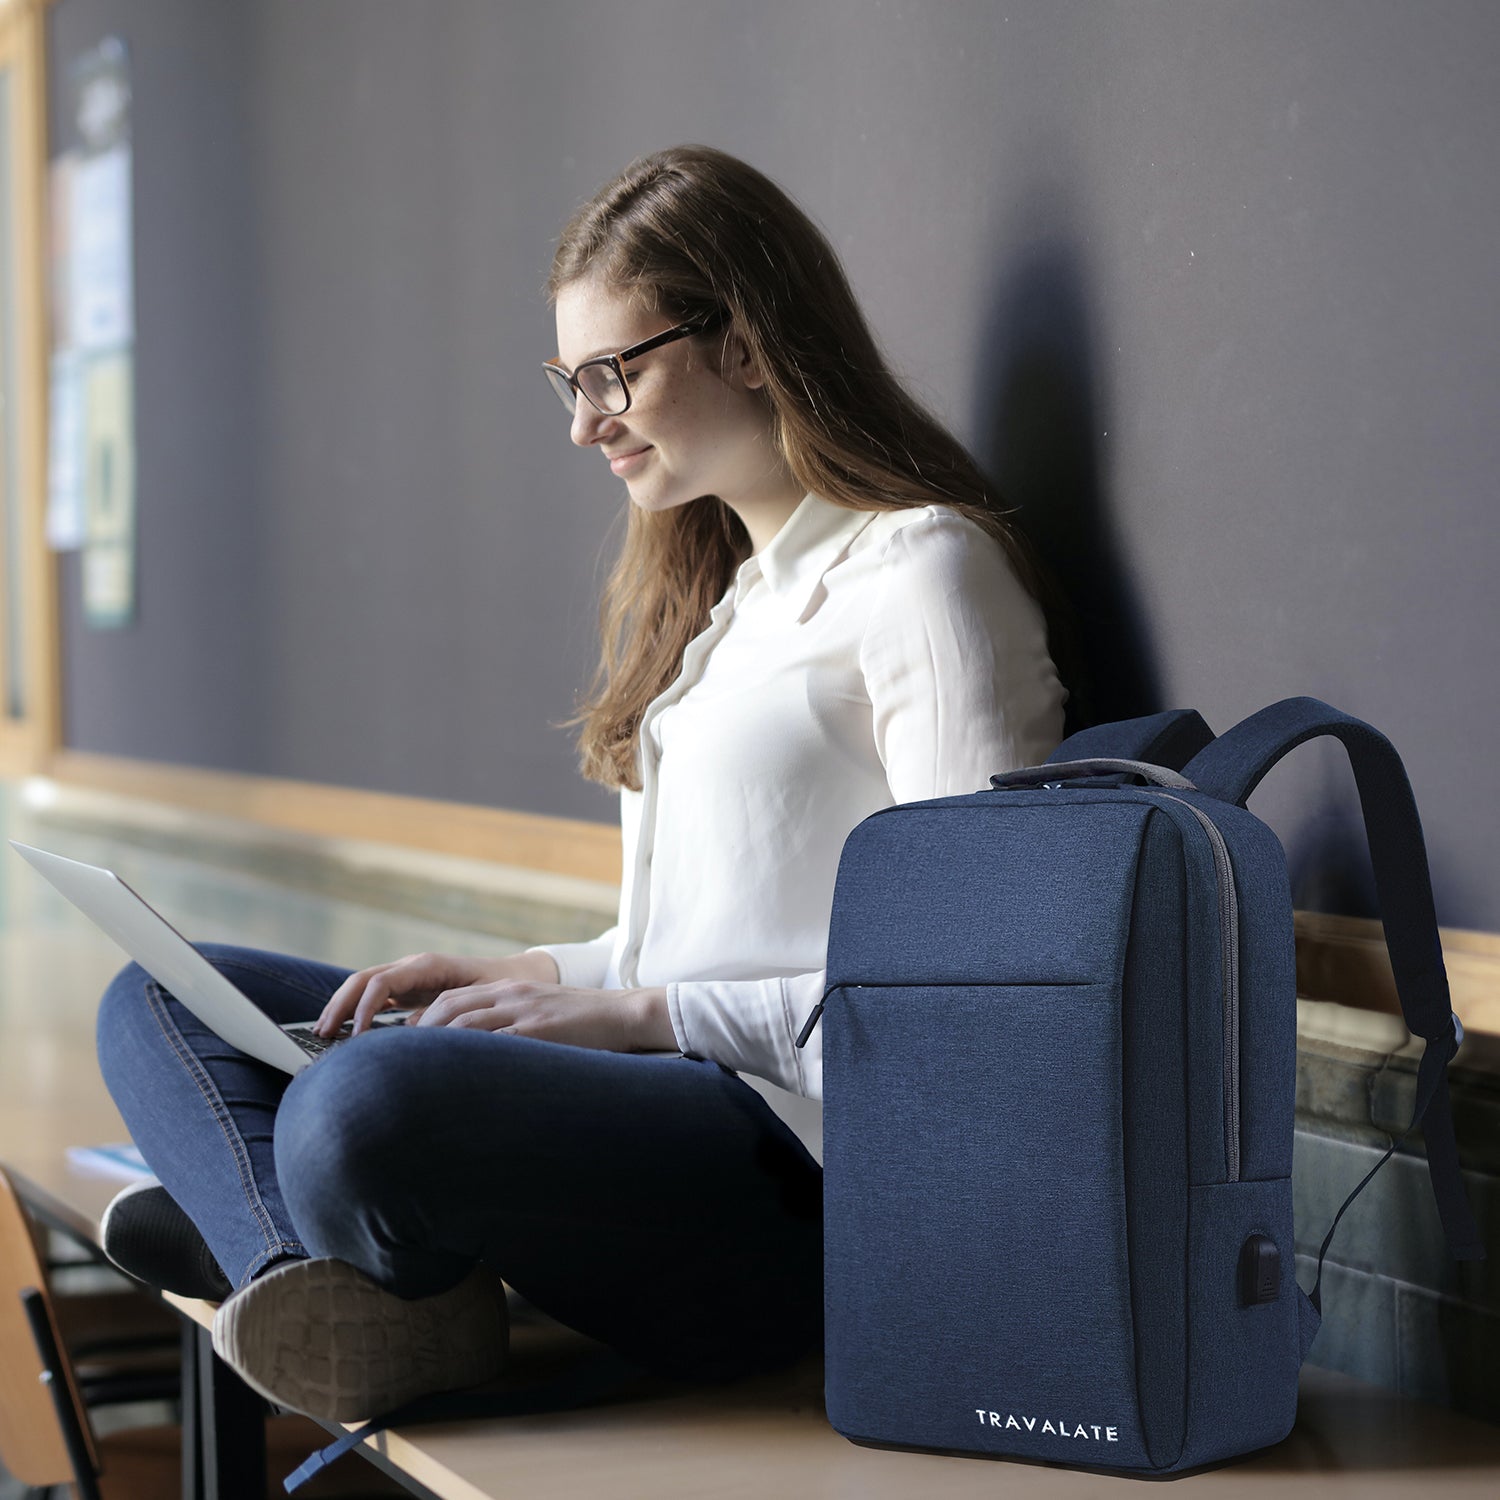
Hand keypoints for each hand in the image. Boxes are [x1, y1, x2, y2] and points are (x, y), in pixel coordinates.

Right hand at [316, 950, 558, 1036]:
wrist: (518, 977)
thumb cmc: (503, 987)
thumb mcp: (479, 1000)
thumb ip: (450, 1015)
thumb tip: (416, 1038)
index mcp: (428, 966)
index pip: (383, 981)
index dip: (364, 1007)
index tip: (355, 1036)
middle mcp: (413, 968)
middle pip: (363, 980)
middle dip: (340, 1005)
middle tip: (321, 1034)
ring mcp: (409, 977)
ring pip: (364, 987)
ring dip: (342, 1007)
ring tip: (322, 1034)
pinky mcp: (410, 990)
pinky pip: (375, 997)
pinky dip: (357, 1012)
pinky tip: (345, 1034)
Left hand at [411, 978, 656, 1053]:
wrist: (624, 1013)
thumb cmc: (583, 1024)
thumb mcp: (539, 1015)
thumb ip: (508, 1027)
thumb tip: (476, 1058)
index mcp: (506, 990)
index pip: (451, 1000)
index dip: (421, 1023)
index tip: (400, 1047)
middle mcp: (509, 994)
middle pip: (449, 1008)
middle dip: (418, 1034)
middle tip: (395, 1061)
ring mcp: (524, 1011)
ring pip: (466, 1024)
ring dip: (436, 1048)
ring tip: (414, 1073)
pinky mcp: (540, 1030)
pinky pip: (498, 1043)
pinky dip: (472, 1059)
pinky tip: (455, 1078)